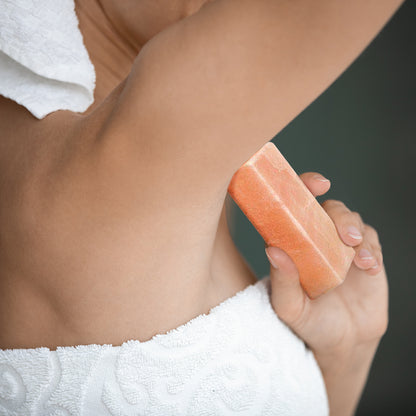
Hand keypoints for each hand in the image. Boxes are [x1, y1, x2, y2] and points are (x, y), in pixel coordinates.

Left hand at [265, 172, 388, 360]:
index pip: (293, 206)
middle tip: (345, 236)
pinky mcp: (365, 255)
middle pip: (327, 208)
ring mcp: (341, 245)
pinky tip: (368, 268)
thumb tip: (272, 249)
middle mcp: (316, 238)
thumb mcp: (290, 308)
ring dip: (356, 232)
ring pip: (351, 220)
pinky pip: (371, 241)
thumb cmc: (310, 322)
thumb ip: (281, 282)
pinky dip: (371, 251)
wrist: (344, 342)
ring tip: (358, 257)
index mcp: (292, 242)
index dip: (303, 187)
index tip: (316, 184)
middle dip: (338, 215)